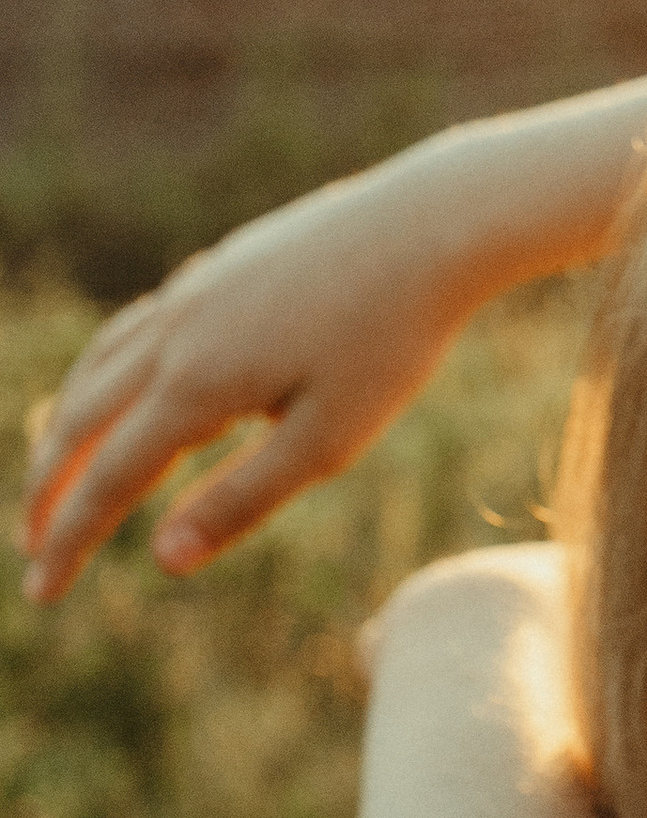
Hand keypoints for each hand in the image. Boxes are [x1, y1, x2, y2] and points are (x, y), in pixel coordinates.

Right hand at [17, 66, 646, 604]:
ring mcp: (196, 287)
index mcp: (196, 383)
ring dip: (69, 424)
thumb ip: (242, 498)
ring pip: (101, 362)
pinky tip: (131, 386)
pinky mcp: (224, 262)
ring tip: (59, 473)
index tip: (41, 595)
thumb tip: (161, 558)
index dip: (69, 542)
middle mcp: (178, 330)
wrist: (436, 221)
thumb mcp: (329, 438)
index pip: (108, 480)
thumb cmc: (394, 337)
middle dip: (48, 490)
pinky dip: (110, 368)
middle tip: (32, 549)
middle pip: (81, 420)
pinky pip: (140, 322)